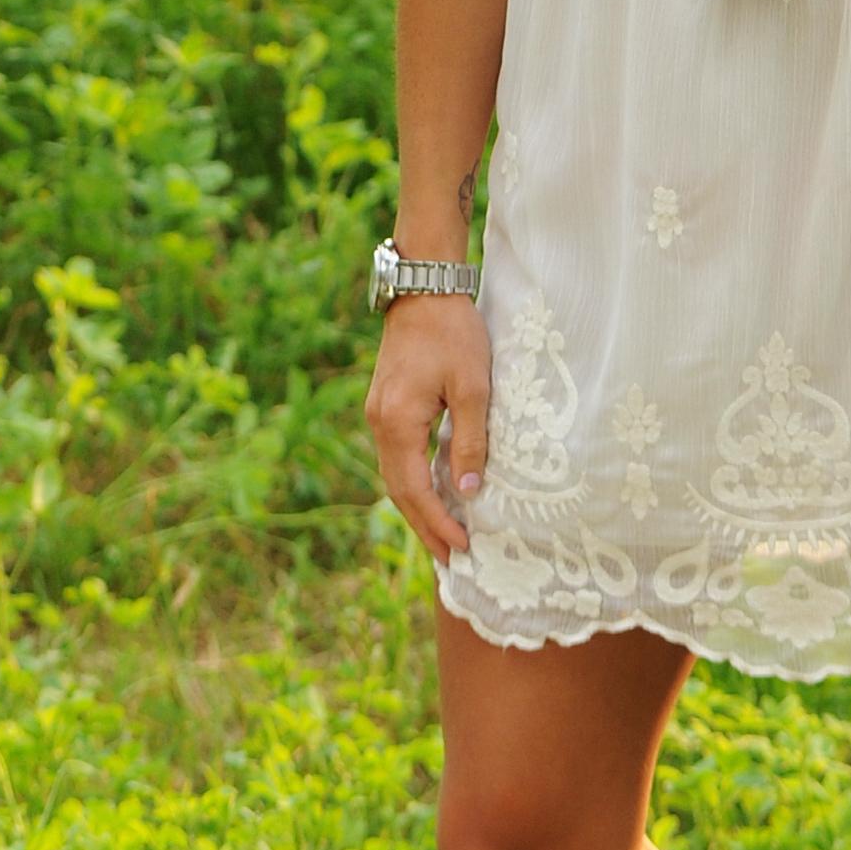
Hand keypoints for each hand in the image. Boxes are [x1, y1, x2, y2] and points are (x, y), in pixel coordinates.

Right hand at [366, 291, 493, 561]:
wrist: (425, 289)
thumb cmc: (453, 332)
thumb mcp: (472, 387)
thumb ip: (470, 441)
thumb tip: (468, 493)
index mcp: (397, 422)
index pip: (415, 489)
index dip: (438, 523)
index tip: (462, 549)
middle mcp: (379, 423)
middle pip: (399, 491)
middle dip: (425, 526)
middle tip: (451, 560)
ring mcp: (378, 414)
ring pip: (395, 476)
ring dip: (418, 508)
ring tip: (443, 537)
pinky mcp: (386, 406)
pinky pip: (398, 457)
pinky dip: (414, 483)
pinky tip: (434, 494)